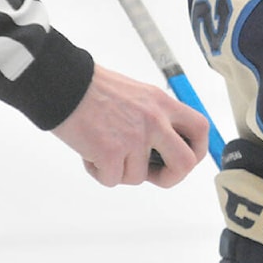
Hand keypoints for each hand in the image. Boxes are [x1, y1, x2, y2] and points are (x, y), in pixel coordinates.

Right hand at [51, 64, 208, 186]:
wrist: (62, 83)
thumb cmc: (94, 90)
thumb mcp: (139, 95)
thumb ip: (156, 118)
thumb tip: (165, 149)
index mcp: (163, 104)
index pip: (200, 129)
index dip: (197, 150)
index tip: (184, 159)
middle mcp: (155, 121)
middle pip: (185, 163)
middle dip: (170, 177)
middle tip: (152, 175)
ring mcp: (134, 137)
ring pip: (138, 177)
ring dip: (119, 172)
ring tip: (102, 151)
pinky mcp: (111, 151)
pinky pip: (112, 179)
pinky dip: (99, 173)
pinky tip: (89, 154)